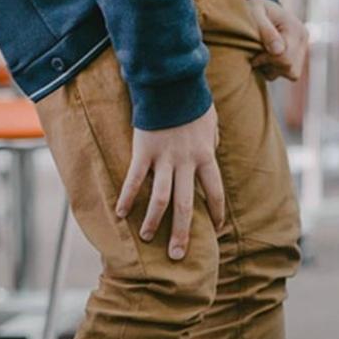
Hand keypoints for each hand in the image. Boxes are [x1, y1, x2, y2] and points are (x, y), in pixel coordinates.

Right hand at [114, 105, 225, 259]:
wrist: (171, 83)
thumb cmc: (192, 102)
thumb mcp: (210, 124)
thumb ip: (211, 142)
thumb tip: (212, 153)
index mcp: (205, 157)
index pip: (215, 191)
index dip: (216, 211)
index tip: (216, 228)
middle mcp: (186, 163)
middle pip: (185, 206)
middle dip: (181, 233)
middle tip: (177, 255)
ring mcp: (164, 159)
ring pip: (160, 199)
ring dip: (153, 221)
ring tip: (147, 238)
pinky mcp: (143, 151)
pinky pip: (135, 180)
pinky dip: (128, 198)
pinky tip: (121, 214)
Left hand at [246, 0, 307, 81]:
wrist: (264, 7)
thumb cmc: (256, 9)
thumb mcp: (256, 14)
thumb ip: (266, 32)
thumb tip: (277, 51)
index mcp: (295, 29)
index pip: (285, 57)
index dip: (266, 60)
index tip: (254, 55)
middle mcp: (303, 41)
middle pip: (290, 68)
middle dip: (270, 66)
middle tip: (256, 56)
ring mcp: (302, 49)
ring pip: (292, 74)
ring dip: (274, 70)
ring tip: (261, 57)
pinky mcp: (298, 57)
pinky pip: (291, 74)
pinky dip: (277, 70)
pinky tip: (267, 60)